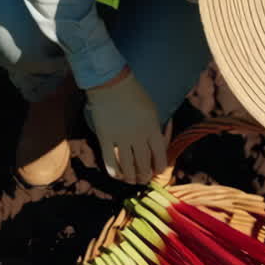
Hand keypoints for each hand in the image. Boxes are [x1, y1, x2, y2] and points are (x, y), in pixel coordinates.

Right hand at [86, 67, 165, 182]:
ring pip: (127, 166)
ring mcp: (120, 138)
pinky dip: (114, 171)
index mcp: (152, 128)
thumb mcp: (152, 110)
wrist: (111, 84)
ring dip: (130, 177)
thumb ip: (155, 129)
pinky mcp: (105, 138)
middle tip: (142, 179)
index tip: (156, 172)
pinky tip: (117, 175)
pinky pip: (110, 161)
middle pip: (143, 163)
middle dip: (144, 175)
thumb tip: (158, 147)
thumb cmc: (134, 94)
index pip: (159, 155)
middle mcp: (138, 136)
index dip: (158, 167)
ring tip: (130, 180)